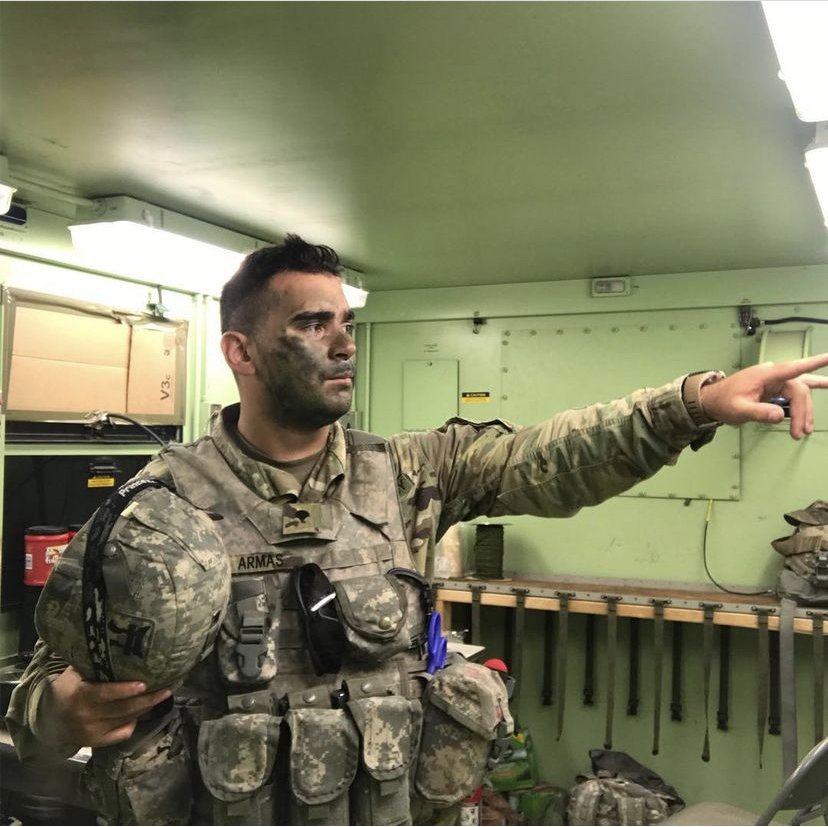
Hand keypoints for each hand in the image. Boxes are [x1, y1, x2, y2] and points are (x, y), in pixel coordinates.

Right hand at [44, 666, 171, 747]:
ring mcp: (92, 732)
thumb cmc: (67, 688)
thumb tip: (114, 637)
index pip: (104, 693)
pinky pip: (121, 734)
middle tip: (167, 689)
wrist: (49, 719)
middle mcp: (85, 716)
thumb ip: (91, 661)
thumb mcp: (73, 673)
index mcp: (79, 695)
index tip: (144, 683)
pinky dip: (134, 723)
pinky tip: (144, 711)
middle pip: (122, 709)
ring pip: (125, 719)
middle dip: (147, 699)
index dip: (124, 690)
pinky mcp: (97, 742)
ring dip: (146, 708)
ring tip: (162, 695)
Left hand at [701, 353, 827, 438]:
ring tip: (803, 430)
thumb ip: (758, 412)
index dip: (812, 363)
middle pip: (798, 391)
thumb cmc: (724, 402)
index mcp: (765, 375)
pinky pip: (797, 391)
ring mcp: (776, 381)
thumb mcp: (738, 409)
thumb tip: (779, 416)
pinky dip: (812, 389)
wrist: (713, 400)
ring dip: (804, 411)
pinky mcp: (776, 388)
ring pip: (800, 393)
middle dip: (801, 412)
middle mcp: (774, 375)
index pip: (792, 368)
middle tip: (799, 432)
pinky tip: (827, 385)